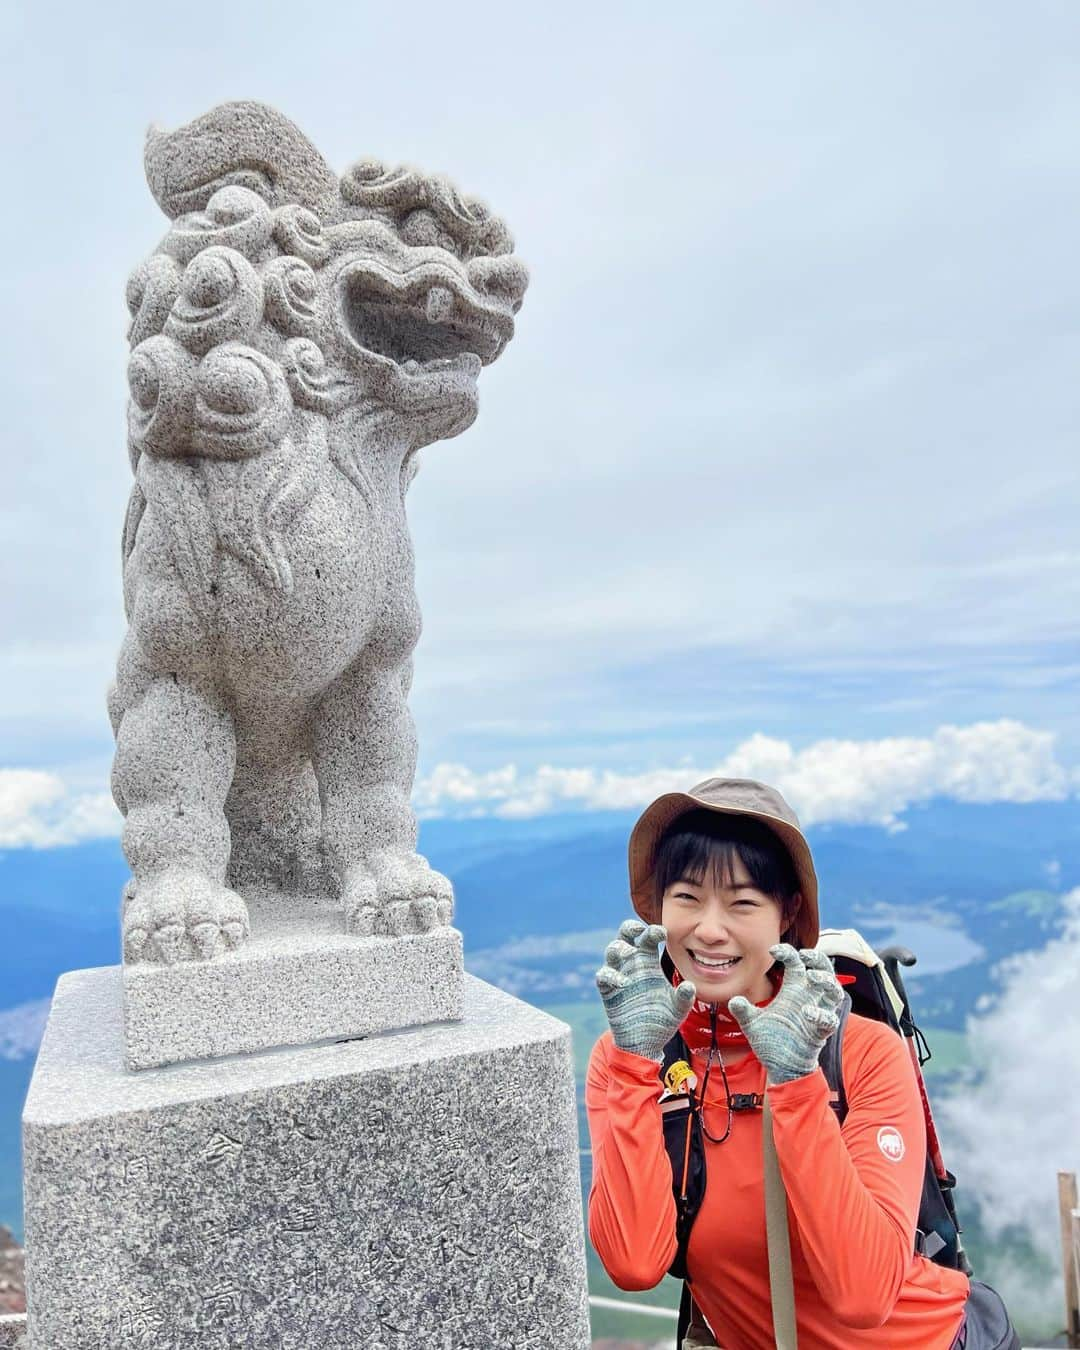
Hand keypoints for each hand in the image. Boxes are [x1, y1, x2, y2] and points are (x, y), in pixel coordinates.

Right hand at [595, 919, 696, 1060]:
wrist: (645, 1043)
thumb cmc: (662, 1020)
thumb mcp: (678, 1009)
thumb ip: (684, 997)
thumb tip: (690, 986)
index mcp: (649, 962)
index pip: (648, 938)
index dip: (652, 931)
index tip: (662, 933)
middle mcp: (632, 965)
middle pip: (625, 936)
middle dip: (629, 928)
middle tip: (637, 929)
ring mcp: (619, 976)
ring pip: (612, 951)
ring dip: (617, 947)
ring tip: (627, 951)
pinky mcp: (608, 991)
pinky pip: (603, 976)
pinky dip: (611, 975)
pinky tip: (623, 982)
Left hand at [728, 944, 843, 1084]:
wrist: (782, 1067)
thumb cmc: (772, 1041)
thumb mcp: (753, 1023)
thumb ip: (744, 1011)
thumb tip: (733, 1000)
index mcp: (793, 990)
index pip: (796, 963)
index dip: (788, 953)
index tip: (773, 951)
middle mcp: (807, 998)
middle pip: (823, 970)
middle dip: (818, 959)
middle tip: (806, 954)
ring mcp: (816, 1014)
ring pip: (835, 991)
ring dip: (827, 981)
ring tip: (813, 977)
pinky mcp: (821, 1032)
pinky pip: (829, 1019)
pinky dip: (821, 1015)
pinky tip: (807, 1012)